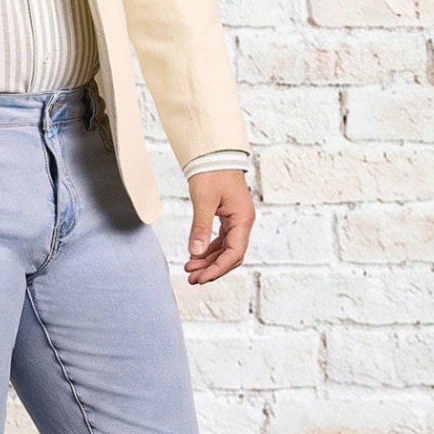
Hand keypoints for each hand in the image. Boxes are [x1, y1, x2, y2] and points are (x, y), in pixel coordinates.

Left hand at [185, 169, 254, 285]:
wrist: (214, 154)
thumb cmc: (212, 172)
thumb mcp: (204, 200)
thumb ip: (200, 227)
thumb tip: (195, 252)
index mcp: (242, 219)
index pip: (234, 253)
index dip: (218, 268)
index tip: (201, 278)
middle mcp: (243, 222)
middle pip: (231, 255)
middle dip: (212, 269)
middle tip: (192, 279)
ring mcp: (237, 220)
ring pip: (225, 249)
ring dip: (209, 261)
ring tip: (190, 271)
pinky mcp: (228, 217)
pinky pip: (221, 240)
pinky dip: (209, 250)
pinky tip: (195, 256)